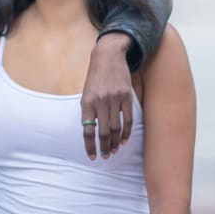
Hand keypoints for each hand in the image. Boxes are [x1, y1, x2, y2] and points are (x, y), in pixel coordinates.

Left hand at [81, 32, 133, 159]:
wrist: (108, 56)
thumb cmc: (95, 77)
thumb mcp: (86, 92)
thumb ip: (88, 110)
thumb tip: (91, 131)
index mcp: (86, 102)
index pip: (87, 131)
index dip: (90, 146)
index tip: (92, 157)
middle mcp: (99, 102)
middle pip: (102, 132)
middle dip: (104, 147)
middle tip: (106, 156)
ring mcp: (113, 99)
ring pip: (115, 128)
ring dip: (115, 142)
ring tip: (114, 150)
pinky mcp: (126, 96)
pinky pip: (127, 119)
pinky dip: (126, 132)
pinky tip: (123, 139)